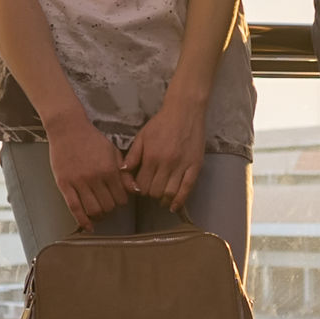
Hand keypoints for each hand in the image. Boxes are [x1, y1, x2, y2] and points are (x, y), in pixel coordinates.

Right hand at [44, 117, 132, 230]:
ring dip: (98, 216)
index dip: (121, 202)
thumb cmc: (91, 139)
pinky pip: (74, 208)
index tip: (118, 200)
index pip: (121, 198)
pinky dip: (82, 221)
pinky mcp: (64, 184)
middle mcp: (95, 177)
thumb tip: (135, 191)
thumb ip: (124, 172)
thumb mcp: (113, 152)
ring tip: (98, 214)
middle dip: (110, 210)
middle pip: (108, 206)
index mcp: (109, 169)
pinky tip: (88, 227)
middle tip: (108, 206)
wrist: (68, 128)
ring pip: (93, 210)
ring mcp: (79, 182)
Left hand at [126, 94, 207, 210]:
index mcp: (151, 157)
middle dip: (150, 194)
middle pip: (155, 192)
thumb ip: (133, 155)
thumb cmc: (161, 123)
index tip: (141, 187)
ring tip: (161, 198)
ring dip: (163, 199)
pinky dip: (180, 201)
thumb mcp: (142, 136)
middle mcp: (166, 164)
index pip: (142, 185)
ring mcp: (182, 166)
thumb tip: (124, 172)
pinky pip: (187, 189)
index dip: (139, 189)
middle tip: (151, 189)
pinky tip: (174, 207)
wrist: (185, 111)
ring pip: (170, 193)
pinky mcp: (195, 167)